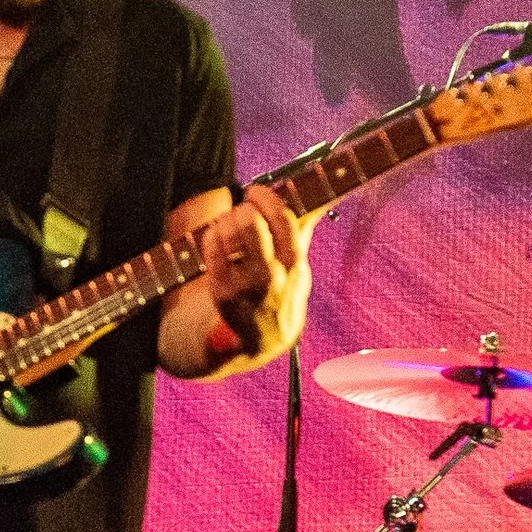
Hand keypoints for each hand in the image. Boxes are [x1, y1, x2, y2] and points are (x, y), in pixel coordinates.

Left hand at [198, 184, 311, 355]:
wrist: (264, 340)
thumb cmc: (282, 293)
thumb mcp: (299, 267)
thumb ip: (303, 232)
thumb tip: (319, 198)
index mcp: (295, 265)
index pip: (283, 220)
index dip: (266, 198)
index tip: (255, 191)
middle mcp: (272, 276)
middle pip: (252, 223)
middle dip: (244, 209)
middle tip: (242, 210)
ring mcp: (245, 286)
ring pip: (229, 234)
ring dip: (226, 220)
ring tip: (229, 222)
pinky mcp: (222, 292)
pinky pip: (213, 250)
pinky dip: (213, 235)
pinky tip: (217, 235)